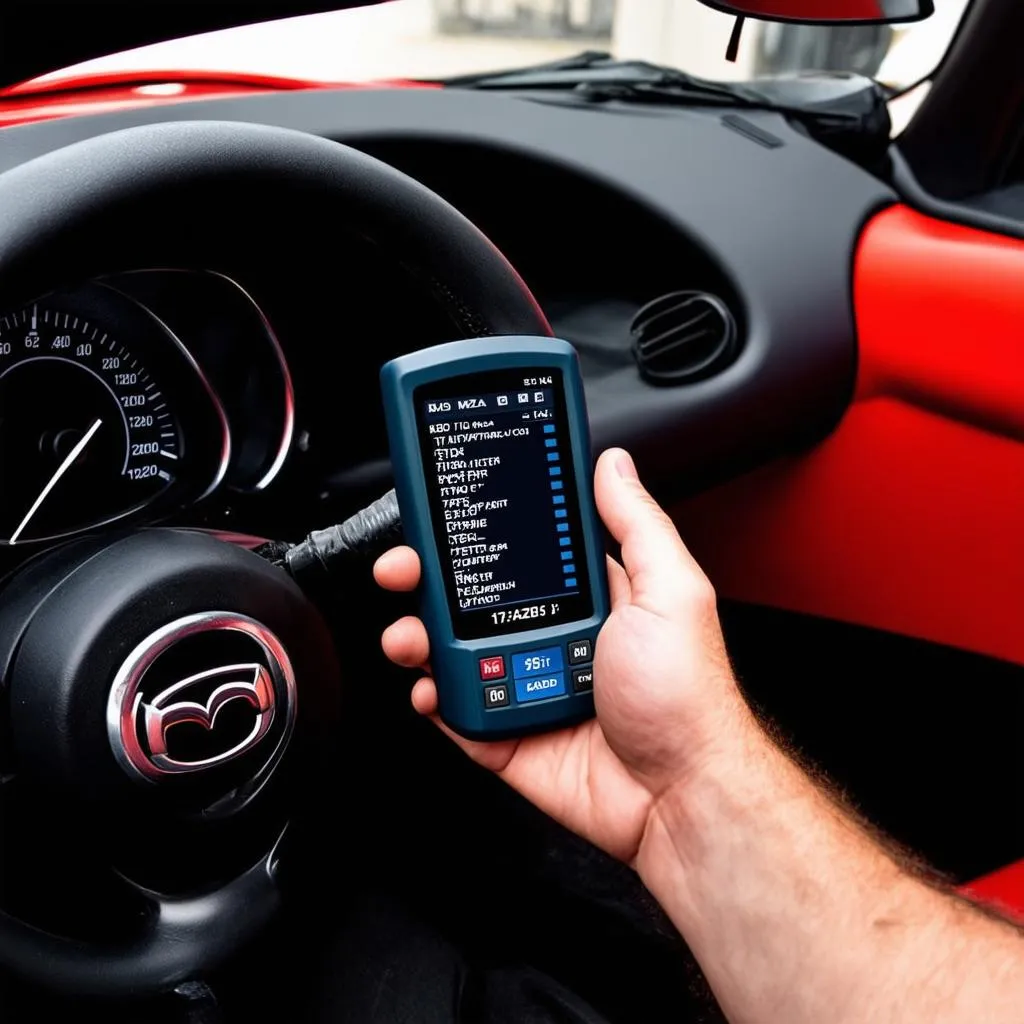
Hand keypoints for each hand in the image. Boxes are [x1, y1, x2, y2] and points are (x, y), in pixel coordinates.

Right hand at [374, 448, 750, 863]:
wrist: (680, 798)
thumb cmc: (687, 697)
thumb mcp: (671, 592)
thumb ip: (636, 525)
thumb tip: (614, 464)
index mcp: (588, 598)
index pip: (521, 553)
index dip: (480, 532)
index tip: (445, 512)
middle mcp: (552, 637)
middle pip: (473, 599)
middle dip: (427, 579)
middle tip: (404, 569)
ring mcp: (526, 685)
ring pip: (453, 653)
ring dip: (418, 637)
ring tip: (409, 634)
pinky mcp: (508, 736)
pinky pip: (456, 711)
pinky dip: (433, 697)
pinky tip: (430, 687)